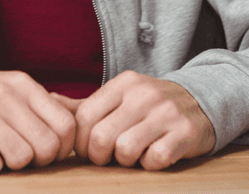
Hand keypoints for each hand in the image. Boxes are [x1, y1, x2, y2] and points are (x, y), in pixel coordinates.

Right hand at [0, 70, 76, 175]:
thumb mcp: (15, 89)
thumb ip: (48, 103)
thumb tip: (86, 115)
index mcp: (24, 85)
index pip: (66, 124)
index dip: (64, 148)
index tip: (51, 152)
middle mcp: (5, 95)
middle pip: (47, 145)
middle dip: (42, 161)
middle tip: (28, 159)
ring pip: (22, 157)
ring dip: (16, 166)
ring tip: (4, 156)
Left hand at [65, 70, 215, 169]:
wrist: (202, 101)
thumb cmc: (150, 106)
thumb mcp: (119, 97)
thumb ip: (83, 104)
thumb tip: (47, 101)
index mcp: (122, 84)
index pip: (84, 117)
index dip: (81, 142)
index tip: (89, 150)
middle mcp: (143, 94)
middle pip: (101, 137)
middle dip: (100, 156)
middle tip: (109, 158)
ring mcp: (166, 112)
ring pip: (125, 149)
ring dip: (126, 161)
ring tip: (133, 155)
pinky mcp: (186, 132)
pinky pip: (155, 159)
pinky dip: (150, 164)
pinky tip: (154, 155)